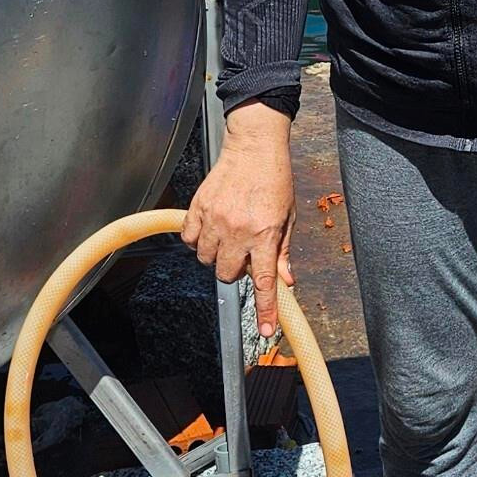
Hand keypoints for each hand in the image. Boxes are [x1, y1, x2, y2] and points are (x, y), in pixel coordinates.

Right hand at [182, 102, 295, 336]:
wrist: (254, 146)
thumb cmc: (274, 179)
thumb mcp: (287, 216)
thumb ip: (282, 251)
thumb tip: (285, 280)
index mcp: (265, 234)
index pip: (265, 282)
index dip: (265, 309)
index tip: (265, 329)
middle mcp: (239, 230)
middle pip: (227, 274)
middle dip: (235, 271)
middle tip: (243, 253)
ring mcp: (215, 219)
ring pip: (206, 259)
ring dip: (216, 255)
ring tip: (227, 237)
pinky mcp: (198, 207)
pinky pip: (189, 239)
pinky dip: (197, 239)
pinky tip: (210, 228)